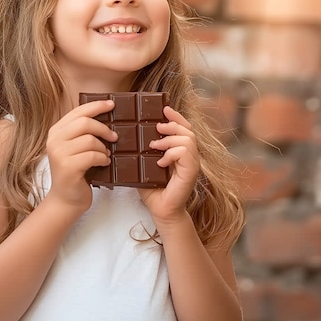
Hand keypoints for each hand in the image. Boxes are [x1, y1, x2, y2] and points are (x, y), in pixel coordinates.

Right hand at [46, 100, 116, 210]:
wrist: (66, 200)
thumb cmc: (76, 172)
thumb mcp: (76, 148)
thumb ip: (83, 132)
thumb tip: (106, 115)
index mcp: (56, 132)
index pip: (78, 111)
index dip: (96, 106)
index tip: (112, 104)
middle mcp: (54, 140)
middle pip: (84, 123)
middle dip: (103, 129)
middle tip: (114, 137)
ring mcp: (59, 154)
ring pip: (90, 140)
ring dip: (103, 148)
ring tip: (106, 155)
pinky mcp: (67, 167)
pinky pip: (92, 156)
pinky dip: (102, 159)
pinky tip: (103, 163)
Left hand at [138, 105, 199, 224]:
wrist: (161, 211)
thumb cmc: (153, 190)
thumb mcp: (145, 165)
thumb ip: (143, 151)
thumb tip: (128, 135)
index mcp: (181, 152)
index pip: (185, 128)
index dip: (176, 117)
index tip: (164, 109)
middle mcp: (190, 156)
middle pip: (188, 130)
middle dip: (172, 124)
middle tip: (157, 127)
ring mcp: (192, 164)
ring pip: (188, 139)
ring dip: (169, 139)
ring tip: (154, 146)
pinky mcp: (191, 172)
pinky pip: (185, 153)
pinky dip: (171, 153)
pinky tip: (160, 162)